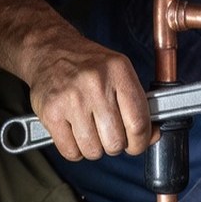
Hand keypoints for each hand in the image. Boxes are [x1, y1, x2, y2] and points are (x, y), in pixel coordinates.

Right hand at [21, 24, 154, 160]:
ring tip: (90, 131)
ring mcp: (71, 99)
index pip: (139, 123)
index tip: (136, 144)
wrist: (49, 50)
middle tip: (108, 133)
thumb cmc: (87, 64)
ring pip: (93, 150)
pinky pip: (70, 151)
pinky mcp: (51, 112)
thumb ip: (138, 104)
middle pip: (116, 141)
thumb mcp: (119, 73)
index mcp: (118, 71)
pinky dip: (74, 150)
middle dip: (115, 145)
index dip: (140, 142)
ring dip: (93, 148)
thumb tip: (151, 136)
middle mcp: (95, 84)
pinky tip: (74, 133)